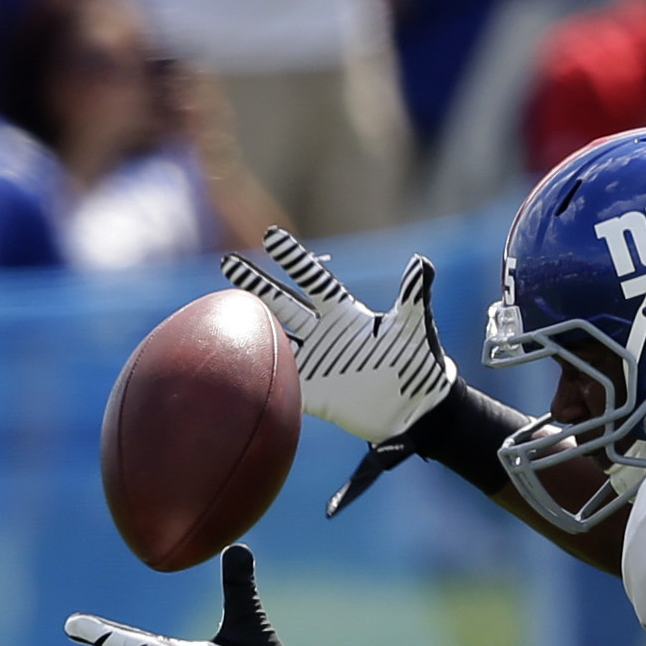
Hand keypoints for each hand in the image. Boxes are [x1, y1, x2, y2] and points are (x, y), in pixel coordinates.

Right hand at [222, 227, 455, 444]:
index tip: (272, 236)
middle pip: (283, 303)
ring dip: (252, 323)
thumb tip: (421, 263)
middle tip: (229, 262)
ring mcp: (316, 361)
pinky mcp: (313, 391)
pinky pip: (282, 379)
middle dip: (257, 285)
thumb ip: (412, 296)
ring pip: (276, 336)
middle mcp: (324, 333)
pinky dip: (261, 371)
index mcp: (345, 314)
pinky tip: (236, 360)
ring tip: (224, 305)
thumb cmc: (417, 364)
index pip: (313, 281)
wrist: (416, 409)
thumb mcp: (413, 328)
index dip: (294, 260)